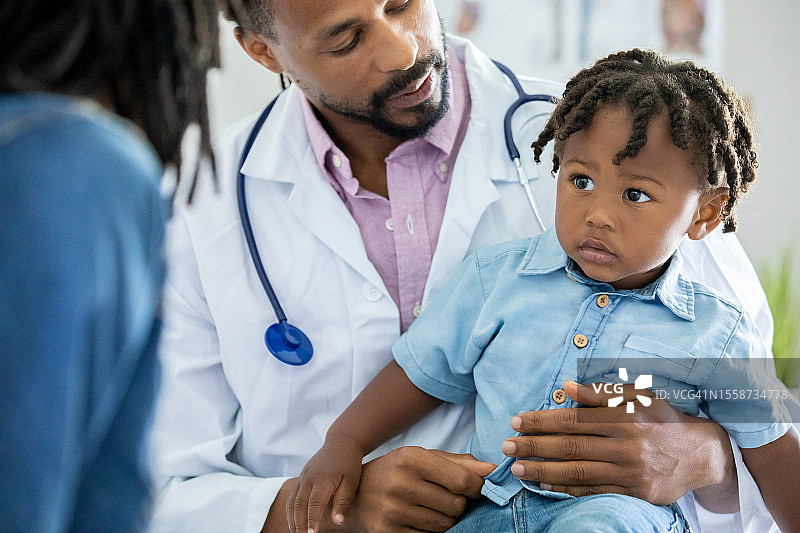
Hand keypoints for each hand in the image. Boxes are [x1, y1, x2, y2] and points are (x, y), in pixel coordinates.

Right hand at [287, 434, 364, 532]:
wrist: (341, 443)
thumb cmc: (349, 464)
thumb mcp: (352, 481)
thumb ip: (343, 501)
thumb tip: (337, 521)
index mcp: (322, 479)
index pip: (314, 504)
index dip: (312, 521)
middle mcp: (308, 478)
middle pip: (299, 505)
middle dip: (299, 525)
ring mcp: (302, 477)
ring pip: (292, 502)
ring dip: (292, 520)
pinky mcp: (301, 478)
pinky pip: (291, 497)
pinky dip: (291, 512)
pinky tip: (294, 523)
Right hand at [345, 447, 494, 532]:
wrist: (355, 494)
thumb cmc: (397, 472)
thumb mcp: (424, 458)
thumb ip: (459, 464)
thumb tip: (493, 471)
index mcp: (411, 459)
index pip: (462, 480)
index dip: (476, 487)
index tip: (477, 489)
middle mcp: (401, 484)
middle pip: (456, 505)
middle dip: (457, 504)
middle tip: (444, 497)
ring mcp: (393, 511)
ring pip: (445, 524)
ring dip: (445, 518)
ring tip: (429, 507)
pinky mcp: (389, 532)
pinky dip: (430, 530)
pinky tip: (417, 518)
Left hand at [501, 380, 733, 504]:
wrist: (701, 453)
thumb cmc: (661, 419)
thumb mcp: (636, 397)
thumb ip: (600, 394)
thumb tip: (567, 388)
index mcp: (622, 417)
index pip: (573, 419)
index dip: (542, 421)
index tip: (517, 421)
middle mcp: (625, 444)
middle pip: (570, 446)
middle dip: (534, 446)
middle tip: (506, 446)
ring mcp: (630, 471)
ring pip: (578, 472)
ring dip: (543, 470)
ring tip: (517, 468)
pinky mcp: (634, 492)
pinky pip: (593, 491)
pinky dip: (566, 488)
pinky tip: (544, 484)